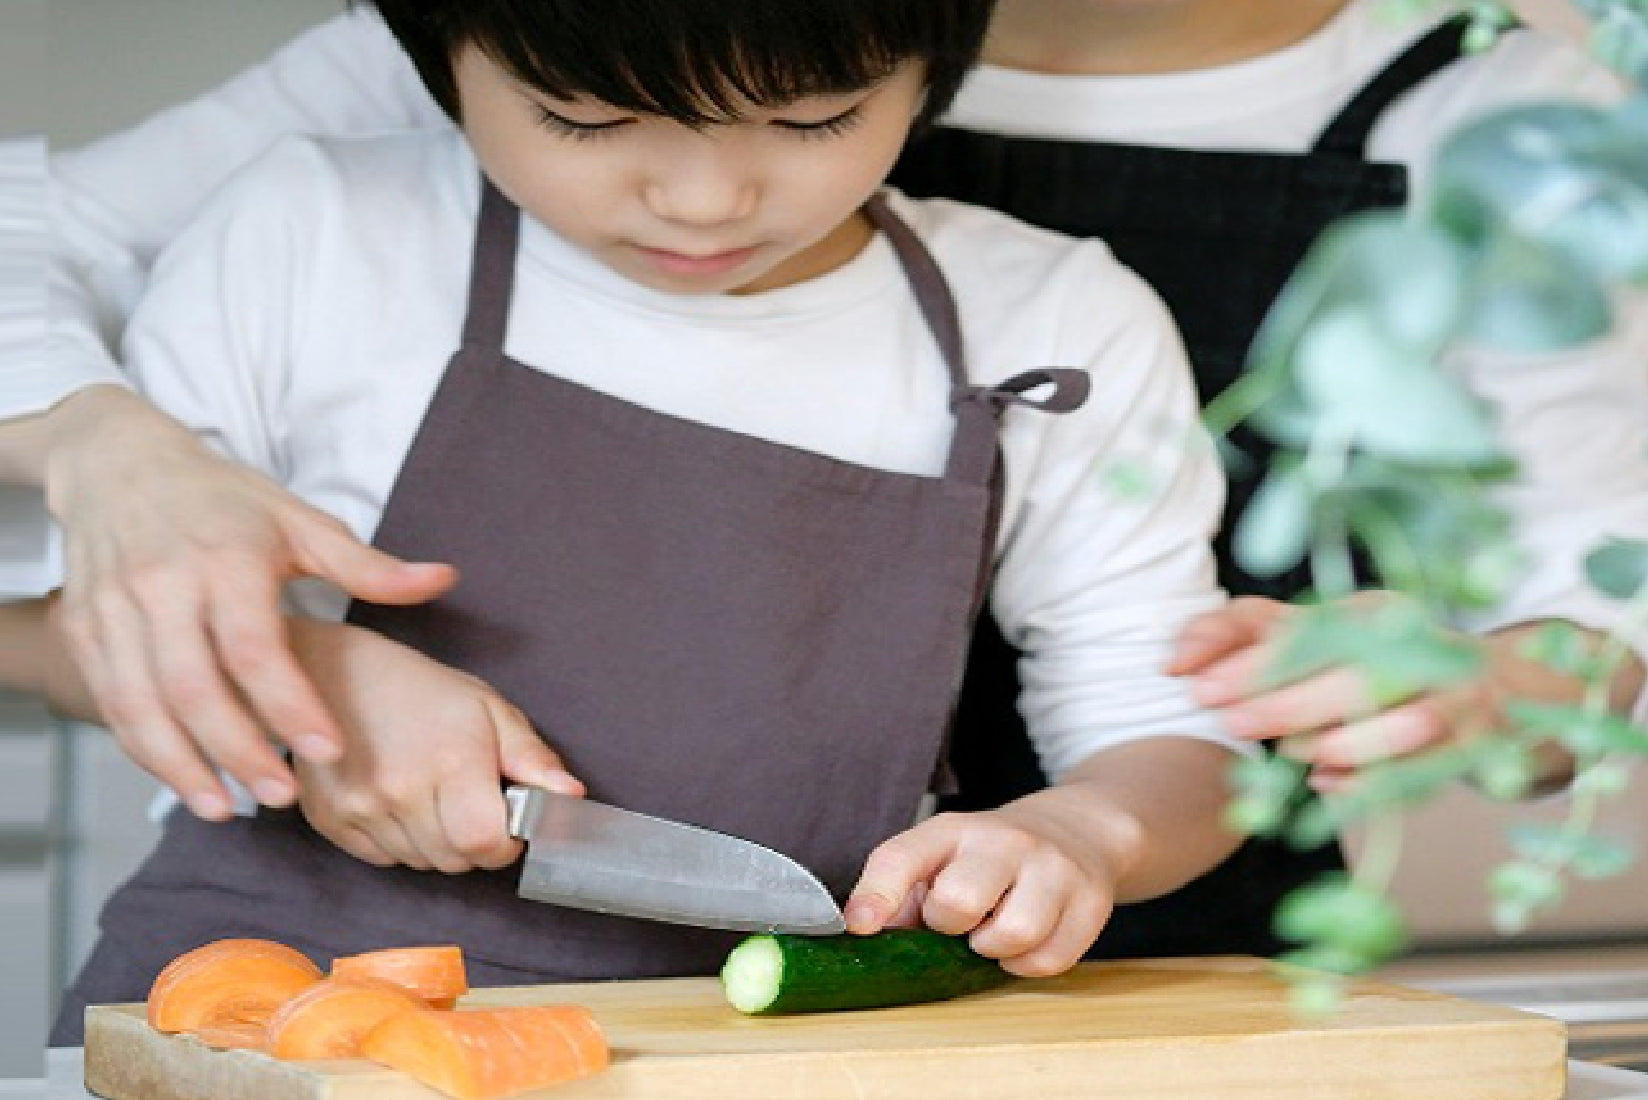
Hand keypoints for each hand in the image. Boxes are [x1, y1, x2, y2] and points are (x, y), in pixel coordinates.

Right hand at [41, 387, 455, 819]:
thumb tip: (443, 579)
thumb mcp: (298, 520)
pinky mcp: (83, 629)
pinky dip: (144, 748)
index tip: (329, 751)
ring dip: (181, 765)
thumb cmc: (224, 500)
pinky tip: (183, 777)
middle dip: (237, 752)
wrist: (118, 464)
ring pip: (141, 704)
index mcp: (224, 560)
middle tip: (282, 796)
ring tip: (226, 807)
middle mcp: (162, 586)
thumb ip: (368, 565)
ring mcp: (114, 610)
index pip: (255, 649)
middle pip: (194, 688)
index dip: (291, 706)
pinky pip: (110, 701)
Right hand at [287, 618, 584, 872]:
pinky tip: (398, 800)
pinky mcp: (329, 819)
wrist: (335, 672)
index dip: (504, 845)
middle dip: (473, 843)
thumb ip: (532, 758)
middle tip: (467, 801)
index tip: (506, 826)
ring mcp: (360, 808)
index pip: (484, 845)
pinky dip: (399, 841)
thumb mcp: (489, 710)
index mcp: (451, 762)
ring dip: (436, 842)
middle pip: (454, 861)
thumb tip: (570, 796)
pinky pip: (382, 859)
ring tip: (430, 793)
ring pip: (419, 862)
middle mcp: (400, 791)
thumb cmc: (422, 690)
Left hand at [842, 798, 1119, 977]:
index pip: (902, 857)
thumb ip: (901, 895)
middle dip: (951, 927)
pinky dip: (1030, 963)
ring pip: (1012, 935)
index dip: (875, 894)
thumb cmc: (989, 859)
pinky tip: (1027, 940)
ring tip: (994, 931)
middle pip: (959, 901)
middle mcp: (1003, 841)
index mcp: (951, 831)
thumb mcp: (940, 859)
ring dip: (994, 949)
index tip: (859, 927)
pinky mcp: (1091, 900)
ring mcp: (1052, 868)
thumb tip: (867, 933)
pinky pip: (1050, 960)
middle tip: (961, 923)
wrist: (1076, 831)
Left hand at [1167, 594, 1577, 792]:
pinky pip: (1426, 772)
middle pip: (1357, 674)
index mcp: (1376, 612)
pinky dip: (1371, 782)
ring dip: (1338, 742)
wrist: (1495, 692)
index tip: (1196, 684)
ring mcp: (1460, 698)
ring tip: (1293, 752)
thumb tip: (1173, 661)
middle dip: (1286, 703)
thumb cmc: (1372, 663)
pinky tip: (1326, 783)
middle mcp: (1424, 646)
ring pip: (1404, 725)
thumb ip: (1242, 637)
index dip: (1250, 657)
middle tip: (1232, 722)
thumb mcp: (1314, 637)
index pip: (1311, 626)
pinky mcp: (1476, 747)